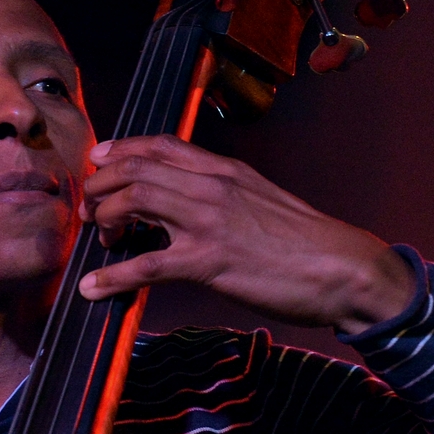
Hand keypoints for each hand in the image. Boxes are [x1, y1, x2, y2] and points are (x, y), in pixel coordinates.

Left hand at [77, 134, 416, 333]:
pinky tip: (93, 288)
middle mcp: (212, 187)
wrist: (342, 267)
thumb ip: (227, 196)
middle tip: (91, 209)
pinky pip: (146, 264)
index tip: (98, 162)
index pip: (162, 145)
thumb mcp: (264, 202)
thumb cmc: (307, 243)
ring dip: (104, 217)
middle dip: (102, 185)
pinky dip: (113, 277)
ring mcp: (208, 222)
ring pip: (135, 200)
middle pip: (137, 168)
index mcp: (226, 172)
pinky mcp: (208, 261)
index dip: (121, 150)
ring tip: (97, 237)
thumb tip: (195, 205)